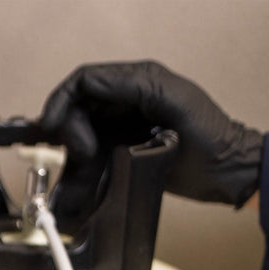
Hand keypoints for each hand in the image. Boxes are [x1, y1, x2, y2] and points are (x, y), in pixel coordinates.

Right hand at [40, 60, 262, 205]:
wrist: (225, 171)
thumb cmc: (211, 138)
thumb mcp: (173, 102)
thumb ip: (134, 87)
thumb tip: (90, 86)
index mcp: (139, 80)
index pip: (84, 81)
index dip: (60, 102)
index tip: (52, 129)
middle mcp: (126, 99)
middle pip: (75, 107)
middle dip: (68, 130)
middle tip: (82, 154)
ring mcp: (122, 124)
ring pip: (78, 133)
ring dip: (72, 153)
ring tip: (78, 172)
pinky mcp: (121, 148)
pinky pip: (89, 154)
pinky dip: (80, 168)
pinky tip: (79, 182)